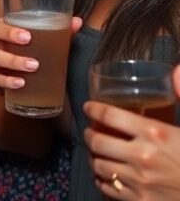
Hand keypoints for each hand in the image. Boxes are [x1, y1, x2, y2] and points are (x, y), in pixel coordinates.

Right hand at [0, 16, 82, 89]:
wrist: (30, 65)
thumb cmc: (36, 45)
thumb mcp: (47, 37)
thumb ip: (61, 29)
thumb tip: (77, 21)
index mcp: (2, 31)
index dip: (7, 32)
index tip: (28, 37)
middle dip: (10, 56)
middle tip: (34, 63)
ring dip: (10, 69)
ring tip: (30, 73)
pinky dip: (4, 81)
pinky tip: (20, 84)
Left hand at [83, 70, 179, 200]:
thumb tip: (175, 70)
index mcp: (154, 133)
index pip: (110, 116)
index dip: (94, 109)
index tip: (89, 107)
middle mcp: (141, 156)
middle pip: (98, 142)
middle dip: (90, 135)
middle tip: (91, 132)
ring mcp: (140, 181)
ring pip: (100, 166)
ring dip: (95, 158)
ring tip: (97, 153)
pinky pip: (110, 189)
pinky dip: (103, 181)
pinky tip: (106, 176)